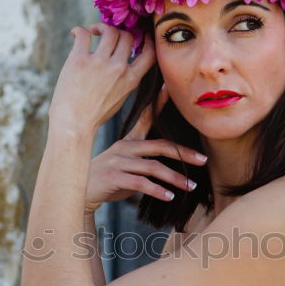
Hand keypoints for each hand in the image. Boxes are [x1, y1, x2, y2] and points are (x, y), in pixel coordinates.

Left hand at [48, 23, 155, 137]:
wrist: (74, 124)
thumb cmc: (95, 115)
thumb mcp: (120, 99)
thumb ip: (126, 81)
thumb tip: (124, 63)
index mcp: (131, 79)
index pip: (150, 53)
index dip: (147, 39)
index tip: (139, 34)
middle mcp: (118, 68)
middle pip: (127, 36)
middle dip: (119, 32)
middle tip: (107, 35)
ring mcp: (99, 62)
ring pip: (109, 31)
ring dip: (101, 27)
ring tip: (94, 32)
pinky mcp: (79, 59)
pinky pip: (84, 34)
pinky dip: (80, 31)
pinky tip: (77, 34)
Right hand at [84, 84, 207, 212]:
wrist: (80, 193)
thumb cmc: (107, 179)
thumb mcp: (125, 164)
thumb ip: (144, 160)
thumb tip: (169, 162)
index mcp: (128, 141)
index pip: (146, 118)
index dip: (158, 103)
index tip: (170, 88)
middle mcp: (124, 147)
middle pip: (159, 145)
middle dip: (183, 153)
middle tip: (204, 160)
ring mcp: (118, 162)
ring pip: (153, 167)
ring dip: (174, 177)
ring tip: (191, 186)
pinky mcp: (113, 177)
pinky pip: (140, 183)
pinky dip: (157, 190)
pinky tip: (169, 196)